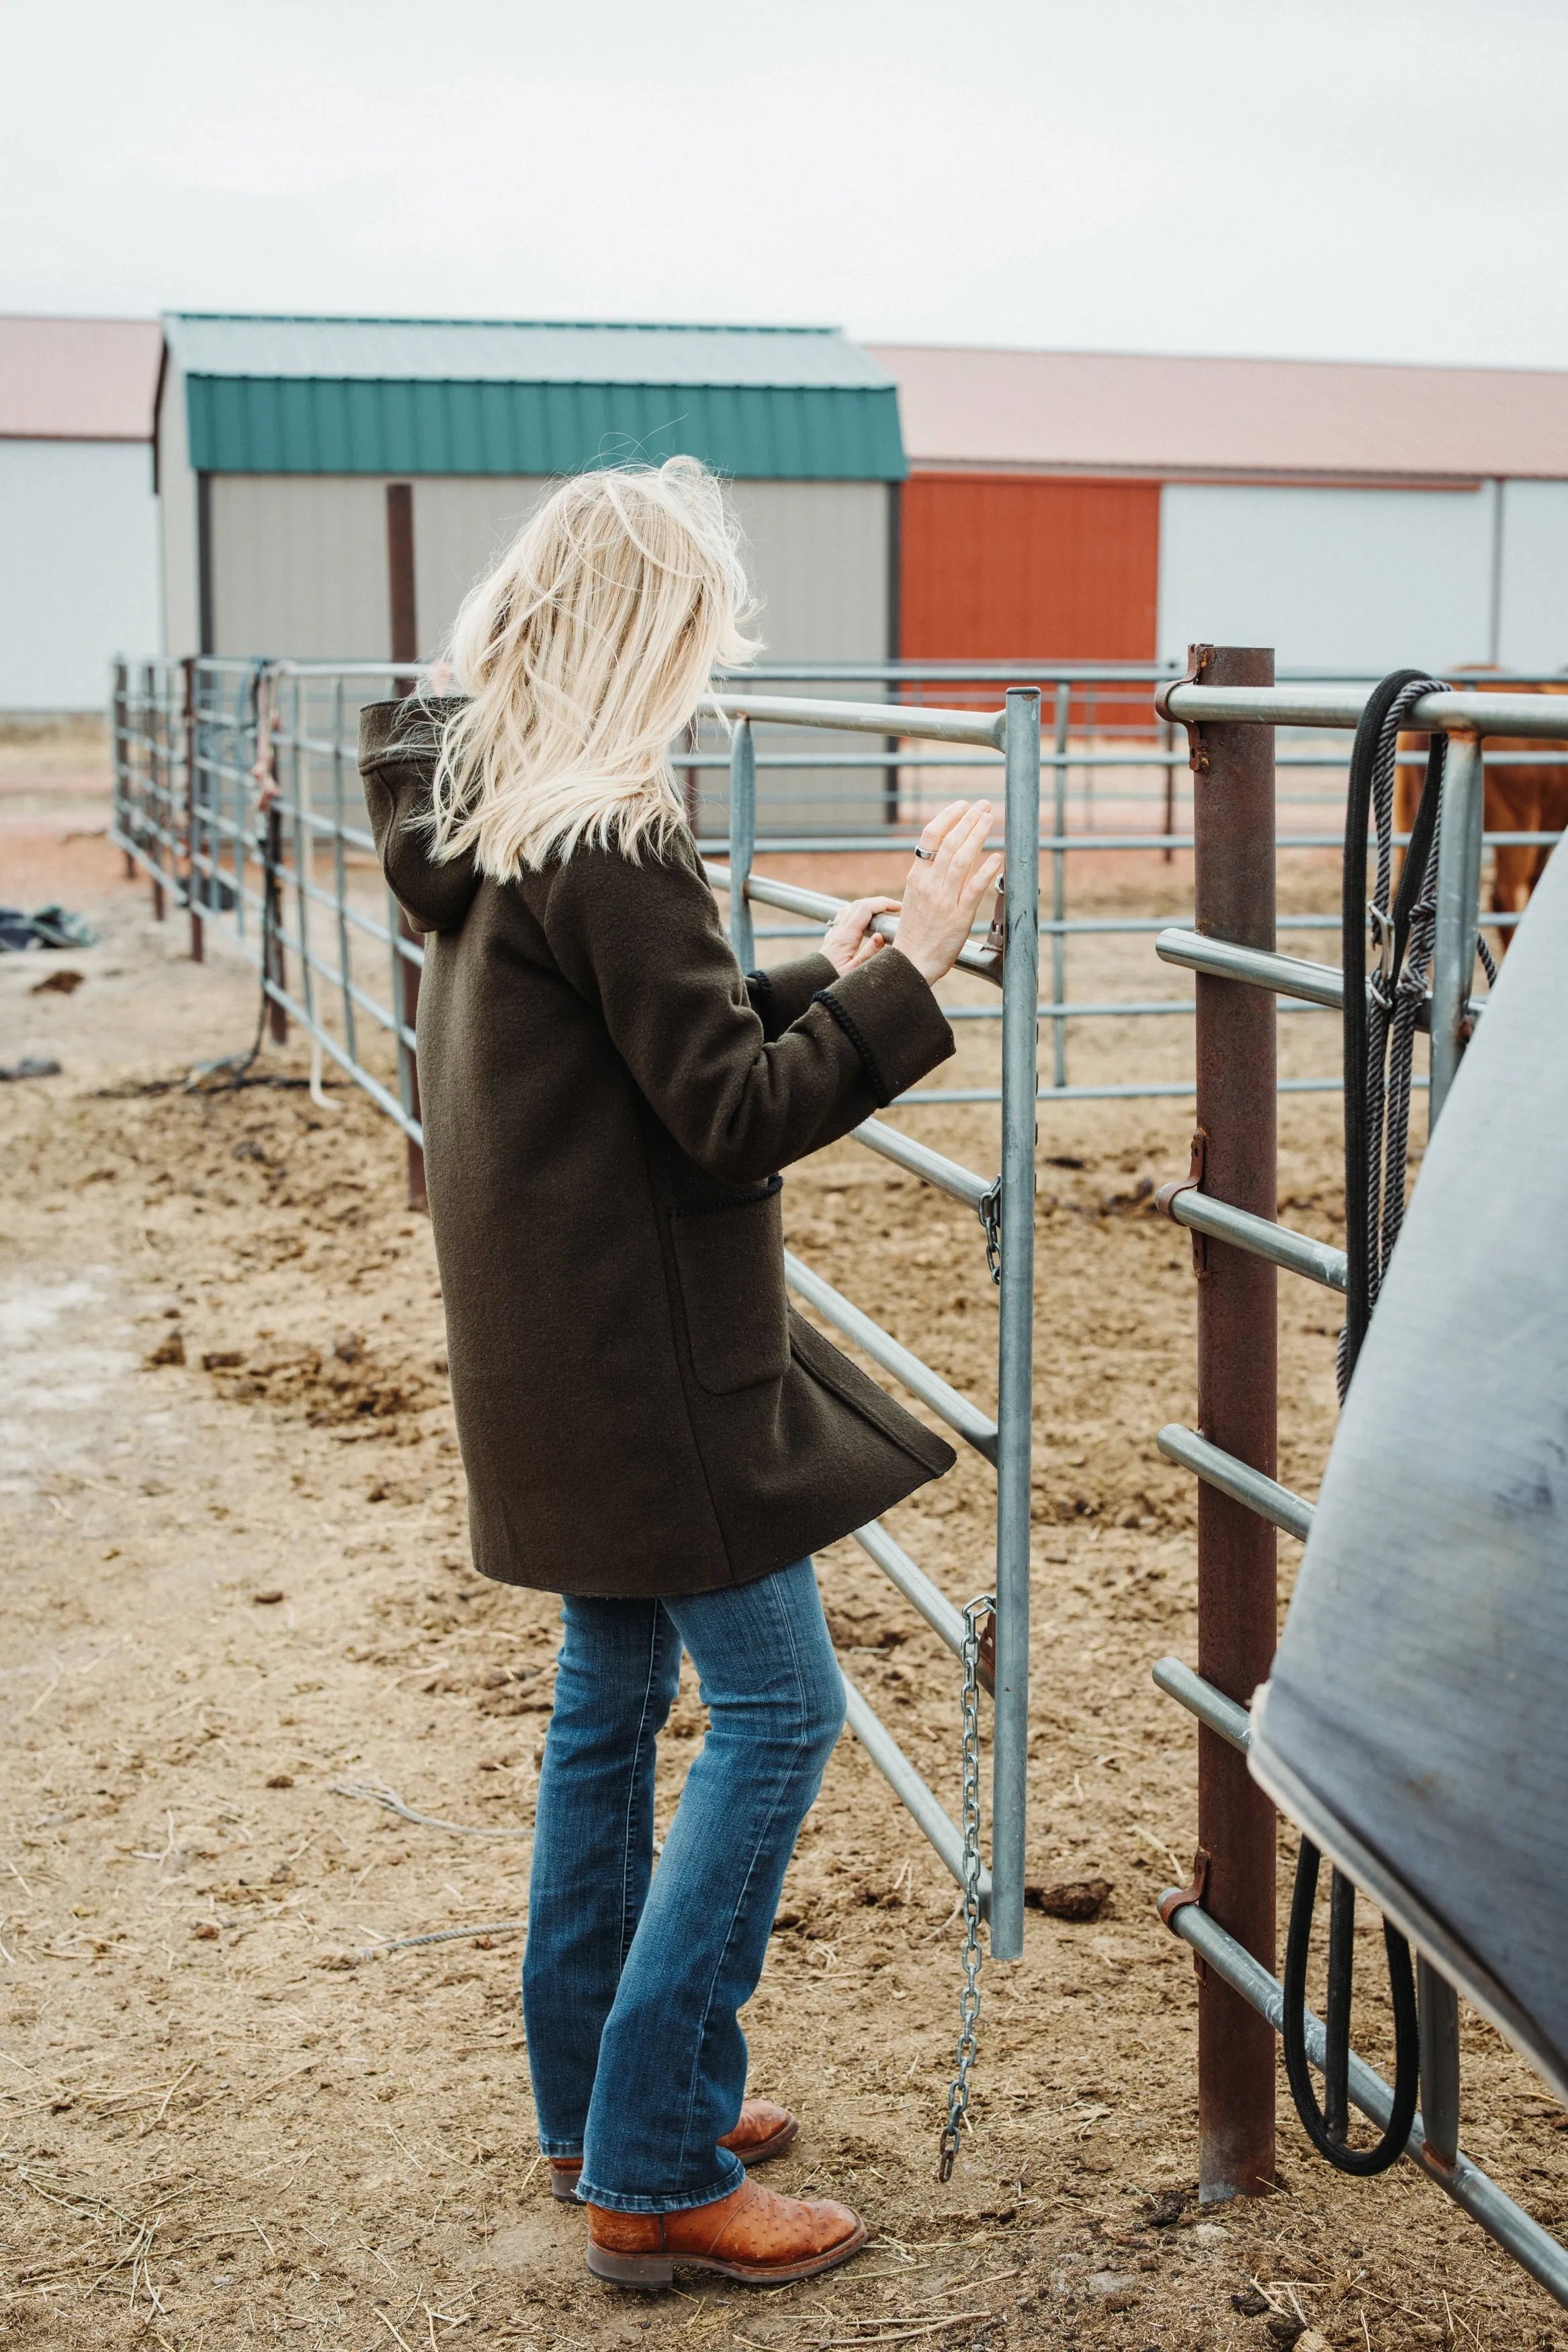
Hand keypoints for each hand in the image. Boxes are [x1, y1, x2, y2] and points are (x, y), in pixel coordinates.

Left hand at [821, 895, 898, 975]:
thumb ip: (868, 954)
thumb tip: (880, 936)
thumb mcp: (854, 972)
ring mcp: (834, 933)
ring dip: (868, 906)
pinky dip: (858, 913)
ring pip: (850, 909)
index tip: (898, 907)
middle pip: (858, 905)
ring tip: (883, 914)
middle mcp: (838, 931)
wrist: (812, 986)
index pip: (865, 909)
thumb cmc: (833, 982)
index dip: (883, 904)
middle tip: (895, 908)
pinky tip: (865, 921)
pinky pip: (844, 917)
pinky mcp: (832, 938)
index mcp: (845, 937)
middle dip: (878, 902)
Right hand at [887, 801, 1002, 986]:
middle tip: (984, 806)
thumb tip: (949, 855)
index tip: (962, 806)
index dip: (948, 817)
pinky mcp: (958, 917)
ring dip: (977, 835)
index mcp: (916, 878)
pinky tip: (997, 857)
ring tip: (990, 819)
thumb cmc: (916, 933)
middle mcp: (929, 885)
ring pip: (961, 859)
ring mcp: (943, 900)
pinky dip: (986, 870)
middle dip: (968, 820)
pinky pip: (974, 889)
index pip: (930, 837)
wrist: (911, 962)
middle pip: (949, 842)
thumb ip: (930, 876)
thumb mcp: (915, 898)